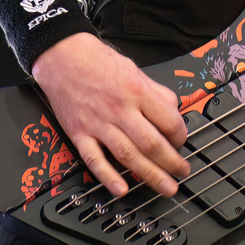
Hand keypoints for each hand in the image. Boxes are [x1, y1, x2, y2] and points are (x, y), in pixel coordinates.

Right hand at [31, 33, 190, 197]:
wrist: (62, 56)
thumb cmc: (97, 62)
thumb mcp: (135, 70)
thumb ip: (156, 93)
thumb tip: (174, 111)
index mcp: (137, 92)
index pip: (169, 121)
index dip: (181, 137)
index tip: (182, 143)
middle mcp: (120, 109)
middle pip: (152, 144)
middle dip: (172, 163)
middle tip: (182, 172)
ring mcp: (98, 123)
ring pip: (128, 155)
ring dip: (150, 175)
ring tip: (165, 187)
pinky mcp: (79, 133)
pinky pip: (94, 159)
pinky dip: (108, 177)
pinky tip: (121, 189)